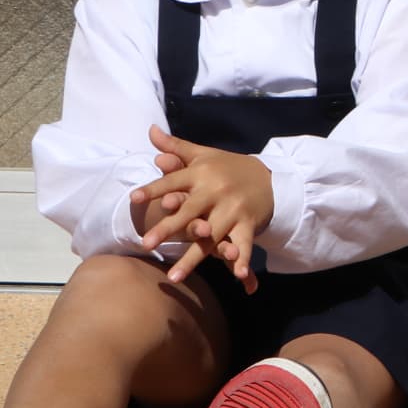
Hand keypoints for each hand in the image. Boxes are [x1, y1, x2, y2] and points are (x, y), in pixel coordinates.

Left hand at [129, 127, 272, 290]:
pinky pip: (243, 244)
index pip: (173, 181)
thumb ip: (176, 147)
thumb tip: (150, 130)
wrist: (273, 177)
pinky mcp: (248, 224)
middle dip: (168, 229)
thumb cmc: (229, 168)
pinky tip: (236, 276)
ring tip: (174, 277)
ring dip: (193, 258)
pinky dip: (241, 259)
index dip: (154, 189)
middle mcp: (216, 192)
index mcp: (202, 174)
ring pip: (210, 237)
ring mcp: (233, 210)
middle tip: (145, 244)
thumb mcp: (204, 155)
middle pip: (188, 213)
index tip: (134, 197)